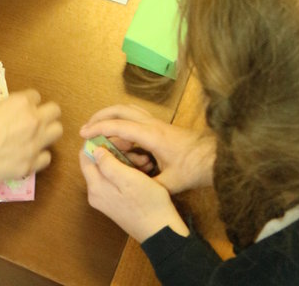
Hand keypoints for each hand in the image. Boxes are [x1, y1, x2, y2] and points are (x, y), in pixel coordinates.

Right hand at [0, 90, 61, 197]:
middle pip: (55, 111)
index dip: (27, 103)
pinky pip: (46, 158)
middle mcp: (33, 120)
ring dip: (47, 133)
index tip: (20, 110)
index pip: (35, 96)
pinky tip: (27, 157)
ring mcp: (34, 143)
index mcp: (21, 102)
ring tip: (34, 138)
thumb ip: (0, 111)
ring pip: (57, 132)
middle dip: (46, 114)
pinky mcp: (30, 165)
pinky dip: (39, 157)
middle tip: (35, 121)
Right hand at [80, 104, 215, 193]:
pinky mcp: (159, 127)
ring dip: (111, 117)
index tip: (84, 134)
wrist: (215, 156)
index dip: (99, 129)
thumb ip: (149, 185)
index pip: (119, 126)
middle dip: (101, 116)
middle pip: (121, 109)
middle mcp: (151, 124)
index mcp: (151, 135)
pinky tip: (118, 139)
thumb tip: (130, 189)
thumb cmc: (194, 167)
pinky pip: (135, 119)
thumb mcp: (171, 182)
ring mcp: (156, 123)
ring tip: (97, 130)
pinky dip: (122, 124)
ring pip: (128, 111)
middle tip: (86, 128)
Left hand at [80, 145, 188, 241]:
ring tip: (145, 162)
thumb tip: (94, 149)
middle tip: (137, 151)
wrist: (161, 231)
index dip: (99, 142)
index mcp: (96, 187)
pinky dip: (128, 172)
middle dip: (117, 152)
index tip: (117, 139)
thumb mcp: (129, 179)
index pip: (85, 156)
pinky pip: (117, 180)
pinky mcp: (116, 202)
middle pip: (99, 162)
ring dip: (126, 161)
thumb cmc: (148, 203)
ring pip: (110, 170)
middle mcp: (96, 194)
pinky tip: (144, 170)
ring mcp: (106, 199)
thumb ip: (108, 164)